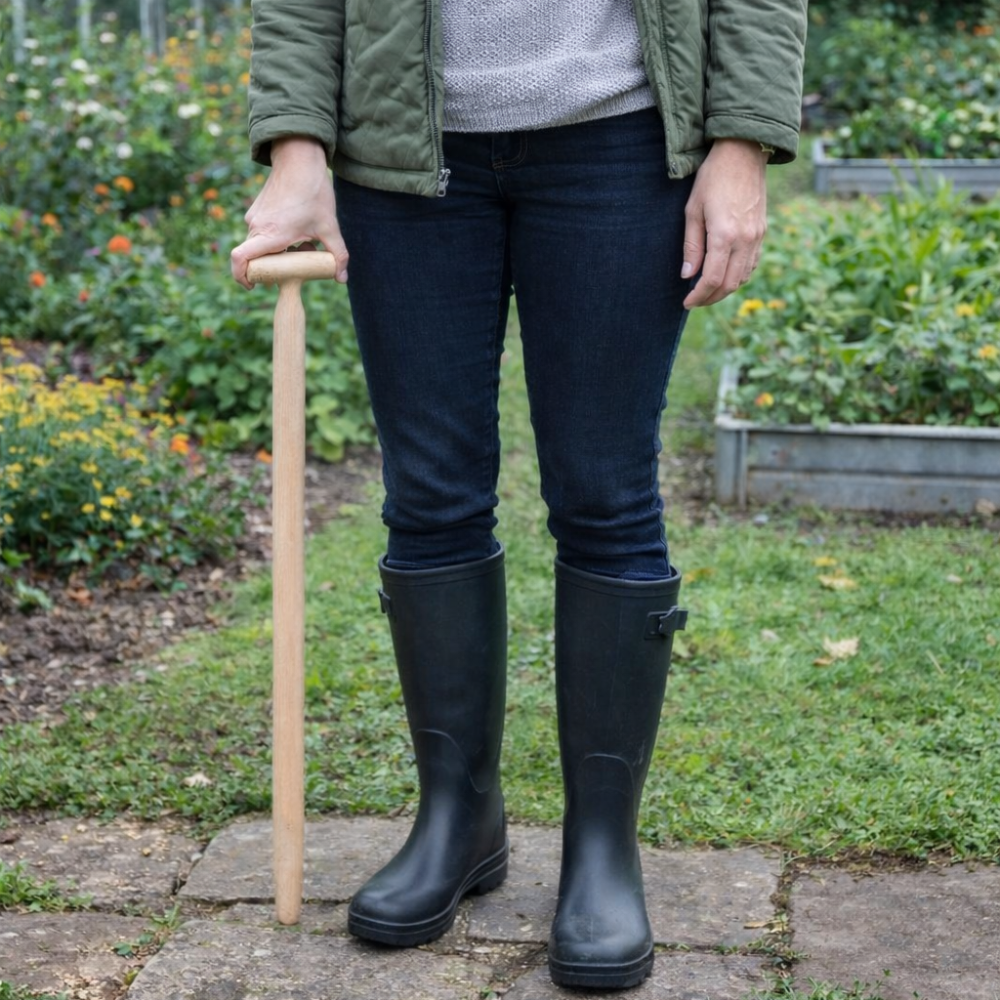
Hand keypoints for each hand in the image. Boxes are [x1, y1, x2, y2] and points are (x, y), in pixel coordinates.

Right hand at [230, 137, 348, 288]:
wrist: (299, 158)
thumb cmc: (313, 192)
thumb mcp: (329, 226)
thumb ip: (337, 254)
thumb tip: (342, 277)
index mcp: (271, 234)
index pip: (240, 259)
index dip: (242, 276)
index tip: (253, 284)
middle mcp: (257, 226)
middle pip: (253, 257)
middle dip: (271, 267)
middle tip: (292, 268)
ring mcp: (254, 216)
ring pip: (259, 244)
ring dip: (276, 252)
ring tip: (302, 243)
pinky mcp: (256, 209)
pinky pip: (260, 232)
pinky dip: (274, 239)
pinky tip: (296, 230)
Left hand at [681, 139, 768, 308]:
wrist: (743, 153)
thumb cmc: (712, 178)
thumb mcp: (693, 210)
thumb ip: (692, 246)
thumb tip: (688, 275)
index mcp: (725, 235)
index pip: (712, 279)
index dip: (698, 296)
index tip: (686, 302)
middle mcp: (745, 240)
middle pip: (729, 284)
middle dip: (711, 298)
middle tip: (695, 301)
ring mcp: (757, 237)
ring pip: (743, 277)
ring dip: (725, 289)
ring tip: (707, 290)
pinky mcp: (762, 232)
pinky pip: (752, 264)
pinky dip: (738, 276)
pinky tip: (725, 275)